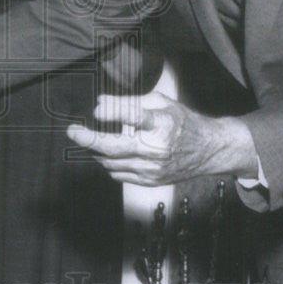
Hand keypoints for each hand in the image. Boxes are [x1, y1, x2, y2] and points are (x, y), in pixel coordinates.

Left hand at [66, 92, 258, 185]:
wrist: (209, 150)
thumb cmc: (182, 122)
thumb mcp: (160, 102)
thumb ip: (128, 102)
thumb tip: (100, 103)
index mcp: (162, 124)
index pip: (135, 117)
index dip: (114, 113)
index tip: (96, 111)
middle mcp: (157, 149)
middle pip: (114, 147)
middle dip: (88, 140)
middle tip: (73, 131)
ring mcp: (153, 168)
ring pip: (111, 162)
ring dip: (96, 151)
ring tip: (91, 140)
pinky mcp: (150, 181)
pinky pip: (118, 174)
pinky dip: (108, 163)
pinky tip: (108, 153)